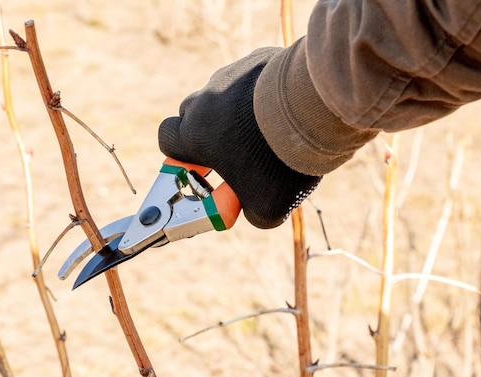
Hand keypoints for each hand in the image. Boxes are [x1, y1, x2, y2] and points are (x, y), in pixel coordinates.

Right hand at [158, 47, 320, 228]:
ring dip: (239, 112)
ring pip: (224, 95)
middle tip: (237, 152)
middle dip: (209, 132)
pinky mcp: (258, 59)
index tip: (200, 167)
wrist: (313, 110)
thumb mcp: (267, 206)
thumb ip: (251, 213)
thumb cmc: (280, 159)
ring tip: (271, 130)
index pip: (167, 138)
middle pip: (193, 113)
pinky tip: (287, 109)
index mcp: (196, 133)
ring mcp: (231, 74)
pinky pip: (252, 79)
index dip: (179, 154)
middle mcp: (206, 98)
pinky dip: (263, 93)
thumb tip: (252, 210)